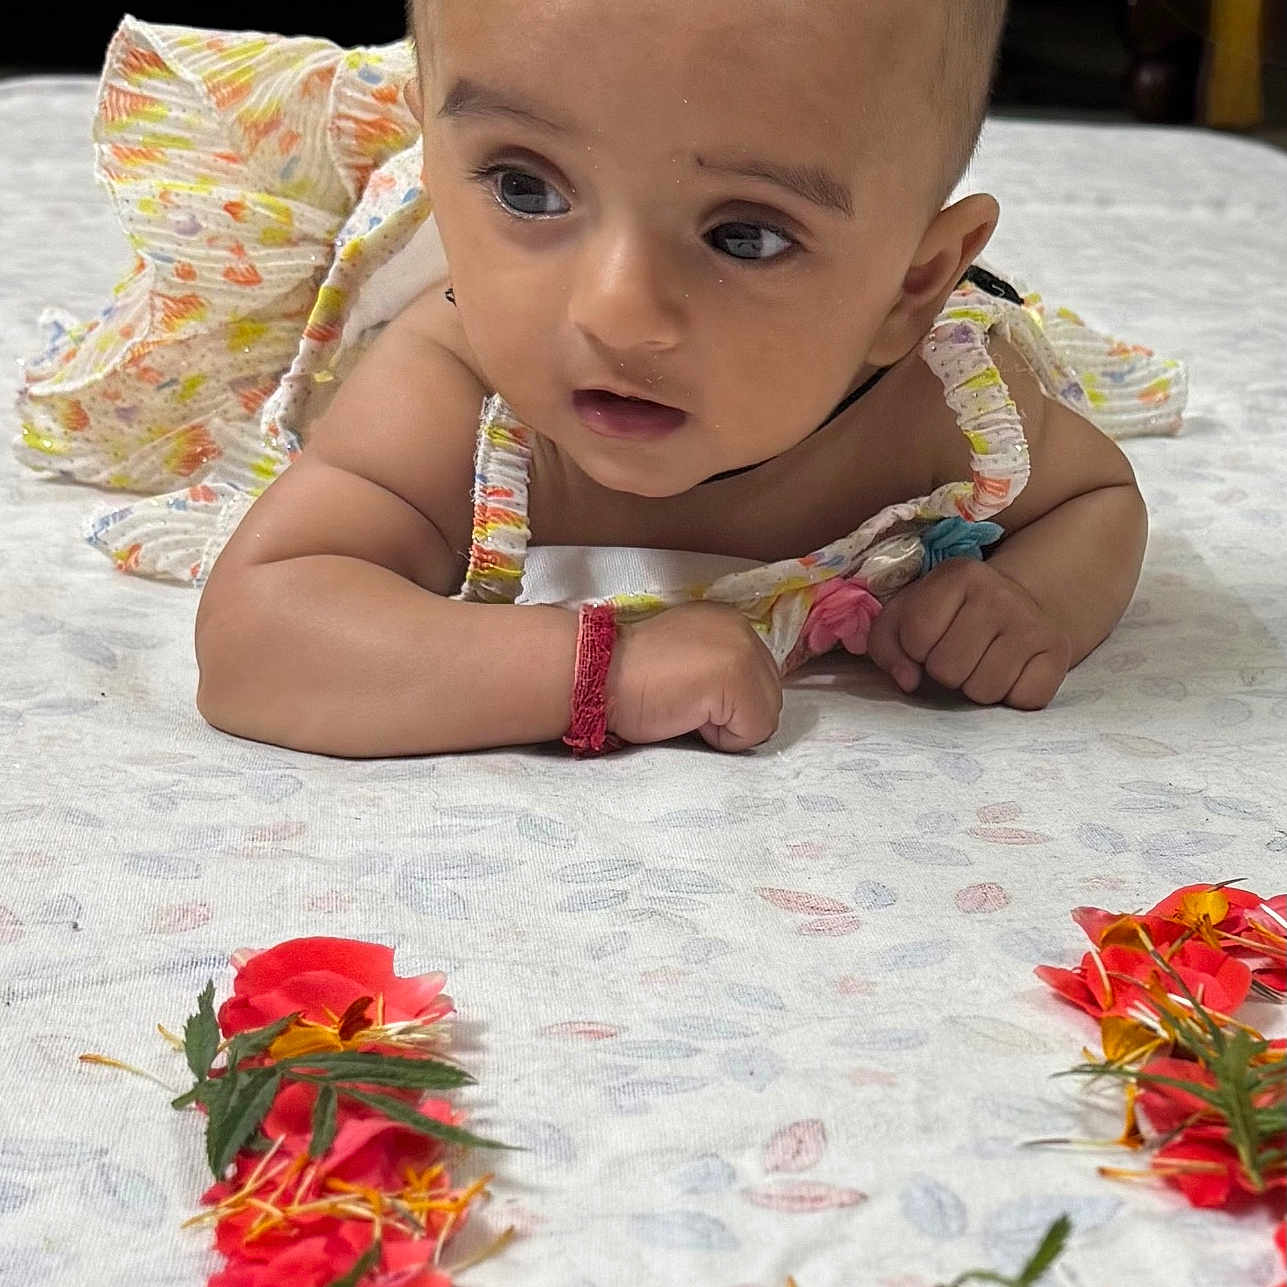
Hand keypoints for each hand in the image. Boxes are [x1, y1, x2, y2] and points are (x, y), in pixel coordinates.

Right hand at [605, 601, 782, 751]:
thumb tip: (740, 705)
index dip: (728, 701)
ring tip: (686, 709)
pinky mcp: (739, 680)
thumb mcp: (685, 657)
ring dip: (728, 726)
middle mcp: (743, 629)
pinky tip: (688, 716)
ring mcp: (744, 652)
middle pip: (769, 697)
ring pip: (766, 716)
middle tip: (685, 703)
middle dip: (733, 714)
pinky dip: (723, 738)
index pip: (760, 677)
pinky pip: (753, 732)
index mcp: (728, 621)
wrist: (598, 675)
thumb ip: (717, 666)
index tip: (688, 694)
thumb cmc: (628, 675)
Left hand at [866, 557, 1071, 708]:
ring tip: (981, 664)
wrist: (1012, 607)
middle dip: (945, 672)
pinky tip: (1009, 673)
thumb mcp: (904, 618)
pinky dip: (1011, 697)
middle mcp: (1000, 593)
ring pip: (983, 690)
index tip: (928, 641)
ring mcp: (1033, 623)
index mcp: (958, 575)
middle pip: (948, 669)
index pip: (916, 636)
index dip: (915, 650)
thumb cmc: (947, 617)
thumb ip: (886, 646)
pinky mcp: (1058, 651)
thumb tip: (908, 681)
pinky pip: (1023, 700)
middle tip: (958, 655)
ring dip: (975, 687)